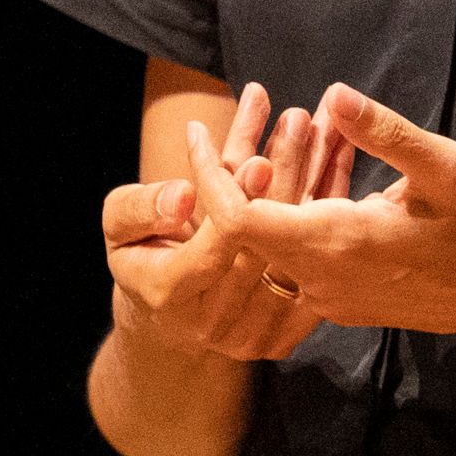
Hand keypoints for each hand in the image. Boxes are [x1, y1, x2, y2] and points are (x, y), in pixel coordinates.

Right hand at [102, 80, 355, 360]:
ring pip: (296, 249)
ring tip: (324, 128)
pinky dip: (328, 210)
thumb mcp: (118, 226)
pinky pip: (315, 263)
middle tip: (300, 121)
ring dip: (316, 182)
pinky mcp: (285, 333)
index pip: (213, 244)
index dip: (236, 201)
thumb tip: (183, 194)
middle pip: (263, 242)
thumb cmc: (139, 255)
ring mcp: (255, 333)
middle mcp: (216, 322)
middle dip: (284, 175)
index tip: (259, 160)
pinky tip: (337, 160)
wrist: (167, 318)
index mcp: (170, 294)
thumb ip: (140, 207)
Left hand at [231, 86, 455, 348]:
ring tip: (292, 131)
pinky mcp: (344, 303)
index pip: (238, 218)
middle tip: (243, 116)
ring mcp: (330, 298)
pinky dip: (297, 213)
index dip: (208, 175)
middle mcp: (322, 280)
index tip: (199, 131)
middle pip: (245, 229)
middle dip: (238, 170)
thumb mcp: (443, 167)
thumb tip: (332, 93)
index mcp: (336, 244)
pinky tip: (325, 169)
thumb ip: (383, 132)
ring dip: (273, 189)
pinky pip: (298, 258)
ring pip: (272, 242)